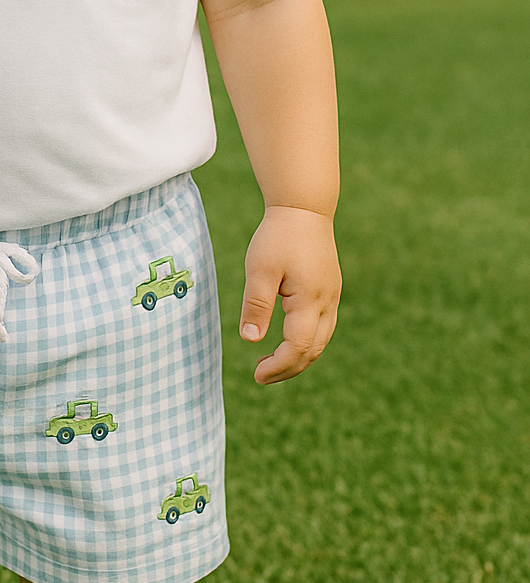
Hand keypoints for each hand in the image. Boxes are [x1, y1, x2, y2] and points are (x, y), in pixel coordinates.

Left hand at [239, 205, 340, 384]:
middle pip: (313, 350)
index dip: (278, 366)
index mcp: (310, 300)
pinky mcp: (330, 289)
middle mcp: (327, 302)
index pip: (297, 347)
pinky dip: (306, 341)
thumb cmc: (278, 236)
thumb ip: (256, 305)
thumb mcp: (259, 269)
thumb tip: (250, 340)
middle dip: (288, 368)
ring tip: (271, 363)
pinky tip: (287, 339)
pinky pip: (323, 326)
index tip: (256, 375)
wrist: (303, 207)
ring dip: (298, 357)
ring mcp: (332, 296)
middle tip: (261, 375)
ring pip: (321, 340)